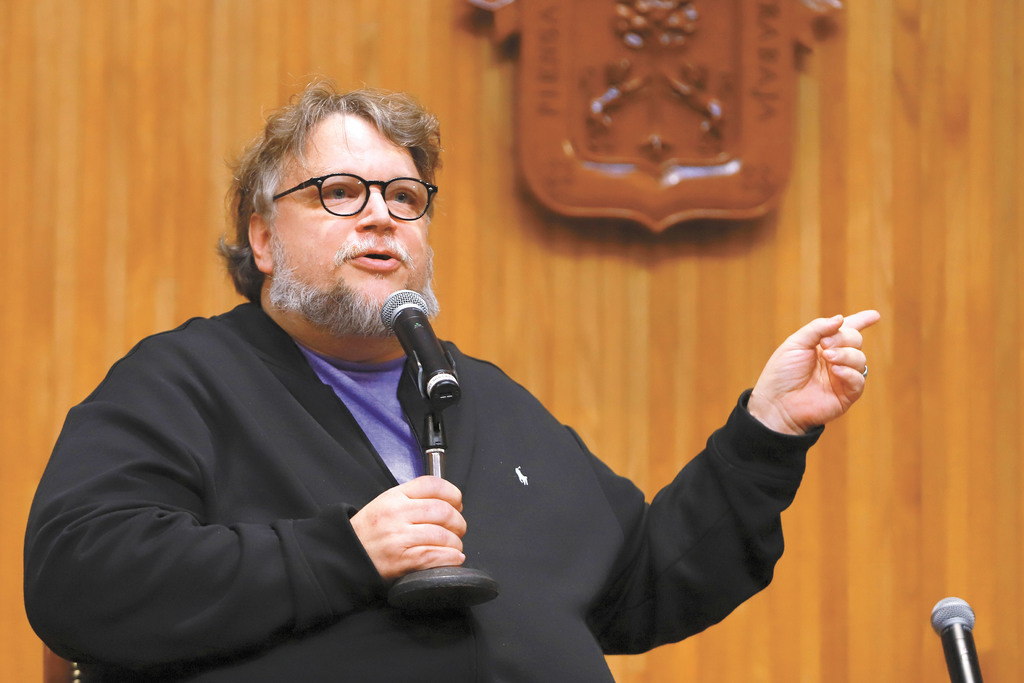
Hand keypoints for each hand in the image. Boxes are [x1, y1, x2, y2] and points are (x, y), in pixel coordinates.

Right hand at [350, 476, 466, 580]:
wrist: (345, 556)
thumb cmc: (368, 532)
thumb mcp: (385, 504)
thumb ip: (412, 499)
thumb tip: (447, 503)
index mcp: (395, 496)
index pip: (433, 485)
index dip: (453, 493)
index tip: (458, 503)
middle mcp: (397, 513)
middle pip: (443, 511)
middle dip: (458, 522)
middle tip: (458, 529)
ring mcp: (399, 537)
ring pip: (443, 535)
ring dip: (455, 543)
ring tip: (452, 547)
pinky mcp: (402, 560)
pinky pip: (436, 556)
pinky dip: (450, 558)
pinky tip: (452, 559)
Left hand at [748, 310, 880, 434]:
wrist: (776, 403)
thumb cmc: (782, 373)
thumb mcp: (795, 344)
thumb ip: (817, 328)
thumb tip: (841, 319)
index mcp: (822, 345)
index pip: (846, 330)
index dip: (861, 321)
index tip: (874, 315)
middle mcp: (835, 359)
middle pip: (855, 340)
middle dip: (843, 338)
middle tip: (824, 345)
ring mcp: (842, 377)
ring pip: (860, 359)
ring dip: (845, 354)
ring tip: (828, 358)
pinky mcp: (846, 395)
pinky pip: (859, 380)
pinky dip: (849, 372)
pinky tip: (835, 371)